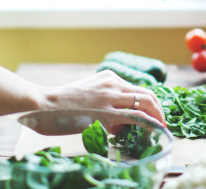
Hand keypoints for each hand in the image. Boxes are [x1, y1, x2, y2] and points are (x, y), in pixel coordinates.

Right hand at [43, 70, 165, 132]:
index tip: (154, 113)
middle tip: (162, 121)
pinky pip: (136, 116)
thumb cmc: (60, 105)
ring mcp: (110, 96)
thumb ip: (105, 103)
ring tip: (161, 126)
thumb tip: (118, 124)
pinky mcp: (106, 111)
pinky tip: (156, 128)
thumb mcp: (88, 96)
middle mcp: (113, 83)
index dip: (149, 102)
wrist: (43, 104)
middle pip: (146, 93)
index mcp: (108, 77)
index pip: (136, 88)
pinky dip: (150, 122)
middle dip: (158, 108)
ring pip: (145, 102)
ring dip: (157, 115)